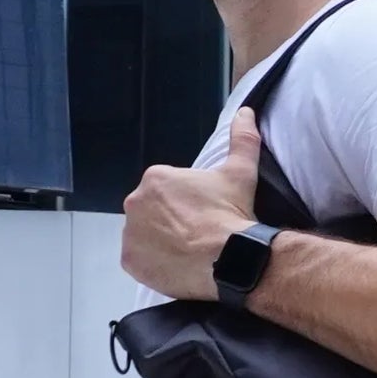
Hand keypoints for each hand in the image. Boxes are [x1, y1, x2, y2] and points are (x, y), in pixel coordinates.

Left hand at [120, 104, 261, 298]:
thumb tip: (246, 112)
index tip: (202, 214)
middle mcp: (135, 203)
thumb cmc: (231, 215)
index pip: (166, 191)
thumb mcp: (240, 172)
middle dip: (169, 221)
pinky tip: (175, 265)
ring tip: (187, 251)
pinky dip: (152, 264)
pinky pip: (138, 261)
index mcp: (155, 179)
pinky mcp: (130, 261)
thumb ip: (242, 139)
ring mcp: (130, 234)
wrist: (229, 259)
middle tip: (196, 234)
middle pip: (152, 212)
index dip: (186, 204)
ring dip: (160, 242)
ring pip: (143, 236)